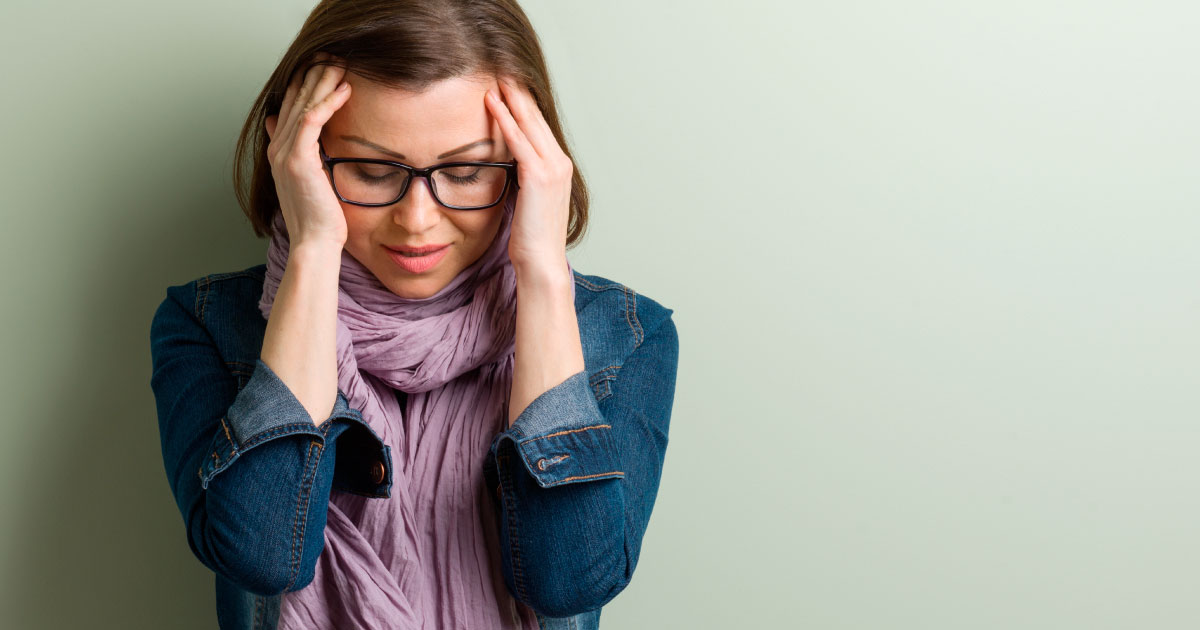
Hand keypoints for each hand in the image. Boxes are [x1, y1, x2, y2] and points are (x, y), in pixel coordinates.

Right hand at [264, 52, 351, 249]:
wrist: (315, 242)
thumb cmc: (320, 216)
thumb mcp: (310, 179)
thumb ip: (303, 153)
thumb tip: (292, 127)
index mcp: (280, 151)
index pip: (290, 107)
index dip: (306, 84)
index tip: (326, 67)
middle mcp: (277, 148)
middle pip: (294, 100)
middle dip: (314, 75)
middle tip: (332, 54)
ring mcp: (284, 153)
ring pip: (302, 105)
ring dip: (322, 81)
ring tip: (339, 63)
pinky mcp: (298, 160)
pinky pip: (311, 120)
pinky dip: (328, 103)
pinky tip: (344, 91)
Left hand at [484, 75, 573, 271]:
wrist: (540, 263)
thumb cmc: (530, 240)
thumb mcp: (526, 202)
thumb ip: (521, 179)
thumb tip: (504, 166)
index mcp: (559, 168)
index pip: (539, 127)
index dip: (523, 103)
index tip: (507, 83)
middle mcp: (560, 163)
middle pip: (536, 117)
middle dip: (518, 91)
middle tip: (500, 67)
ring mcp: (552, 168)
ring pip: (528, 123)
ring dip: (510, 97)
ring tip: (494, 75)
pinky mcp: (538, 176)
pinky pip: (518, 140)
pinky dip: (504, 119)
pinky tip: (490, 103)